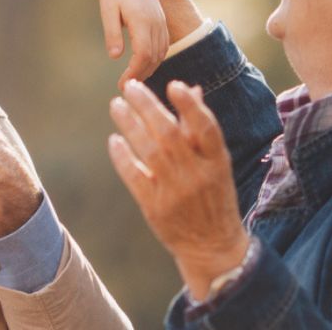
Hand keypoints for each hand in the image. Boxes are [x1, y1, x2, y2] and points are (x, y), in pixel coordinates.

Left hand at [99, 0, 169, 88]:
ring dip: (150, 68)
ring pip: (162, 52)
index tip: (122, 84)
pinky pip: (164, 43)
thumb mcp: (107, 9)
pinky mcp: (160, 18)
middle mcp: (156, 22)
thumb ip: (112, 33)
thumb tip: (116, 57)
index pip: (143, 56)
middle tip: (126, 88)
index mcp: (143, 20)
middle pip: (154, 57)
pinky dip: (156, 57)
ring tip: (134, 79)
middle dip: (141, 75)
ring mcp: (160, 20)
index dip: (134, 73)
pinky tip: (144, 64)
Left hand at [107, 78, 251, 302]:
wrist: (212, 247)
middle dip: (147, 106)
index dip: (190, 105)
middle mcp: (197, 175)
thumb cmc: (215, 197)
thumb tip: (192, 89)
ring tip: (116, 105)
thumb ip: (201, 129)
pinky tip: (114, 140)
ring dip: (130, 125)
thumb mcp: (217, 165)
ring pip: (149, 151)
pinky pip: (135, 177)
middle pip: (170, 134)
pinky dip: (123, 157)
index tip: (173, 84)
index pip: (206, 128)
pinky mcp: (155, 208)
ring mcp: (175, 192)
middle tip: (130, 86)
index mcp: (217, 162)